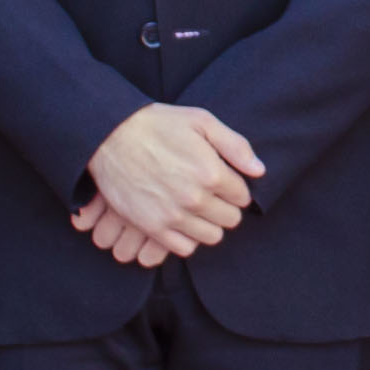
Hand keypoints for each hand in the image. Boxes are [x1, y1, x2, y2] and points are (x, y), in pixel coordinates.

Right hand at [80, 102, 262, 264]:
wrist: (110, 136)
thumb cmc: (158, 124)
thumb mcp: (201, 121)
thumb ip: (235, 145)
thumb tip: (259, 171)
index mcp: (212, 172)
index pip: (243, 196)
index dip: (235, 188)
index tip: (223, 180)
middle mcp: (195, 198)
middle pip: (231, 219)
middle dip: (225, 207)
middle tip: (211, 194)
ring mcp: (173, 216)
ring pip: (212, 236)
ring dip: (209, 224)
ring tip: (197, 208)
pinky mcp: (152, 227)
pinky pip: (184, 248)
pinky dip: (187, 238)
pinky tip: (181, 220)